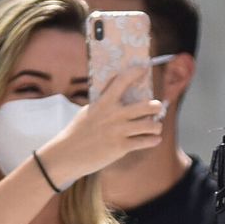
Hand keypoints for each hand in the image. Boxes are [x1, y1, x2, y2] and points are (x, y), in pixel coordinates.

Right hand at [39, 66, 162, 186]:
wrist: (66, 155)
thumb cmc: (77, 132)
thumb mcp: (88, 111)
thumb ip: (104, 102)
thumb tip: (116, 91)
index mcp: (104, 103)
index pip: (122, 81)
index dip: (135, 73)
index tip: (143, 68)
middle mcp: (114, 115)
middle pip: (146, 106)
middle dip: (157, 106)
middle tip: (157, 107)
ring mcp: (119, 131)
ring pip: (150, 125)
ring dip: (156, 126)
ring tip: (156, 127)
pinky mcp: (121, 147)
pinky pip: (145, 142)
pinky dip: (152, 140)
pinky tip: (154, 139)